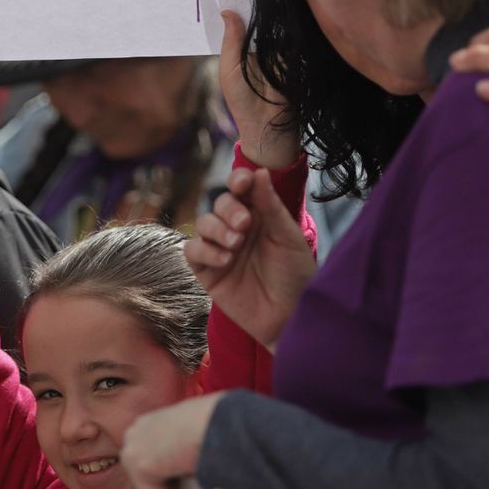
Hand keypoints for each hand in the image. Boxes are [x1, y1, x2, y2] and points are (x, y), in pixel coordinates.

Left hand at [121, 393, 225, 488]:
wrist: (228, 417)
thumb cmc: (224, 423)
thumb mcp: (198, 440)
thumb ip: (184, 458)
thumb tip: (187, 481)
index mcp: (150, 424)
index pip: (153, 470)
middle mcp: (137, 433)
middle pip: (148, 486)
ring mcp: (136, 447)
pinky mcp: (141, 465)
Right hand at [183, 167, 314, 349]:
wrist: (291, 317)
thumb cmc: (295, 275)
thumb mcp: (287, 237)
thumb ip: (270, 205)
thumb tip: (259, 171)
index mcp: (259, 215)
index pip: (240, 189)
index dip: (238, 181)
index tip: (243, 183)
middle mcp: (237, 229)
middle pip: (219, 204)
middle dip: (229, 210)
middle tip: (244, 225)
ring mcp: (220, 249)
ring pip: (203, 223)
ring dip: (217, 229)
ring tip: (236, 245)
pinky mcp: (207, 272)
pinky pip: (192, 251)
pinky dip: (205, 251)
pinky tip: (225, 260)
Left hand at [219, 10, 299, 168]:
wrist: (269, 126)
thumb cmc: (243, 101)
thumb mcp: (229, 70)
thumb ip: (230, 42)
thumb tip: (227, 11)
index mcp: (242, 48)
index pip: (239, 19)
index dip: (235, 0)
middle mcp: (261, 44)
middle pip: (259, 16)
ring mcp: (280, 48)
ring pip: (276, 22)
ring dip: (271, 7)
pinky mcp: (296, 54)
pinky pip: (292, 34)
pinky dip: (287, 22)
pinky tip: (282, 2)